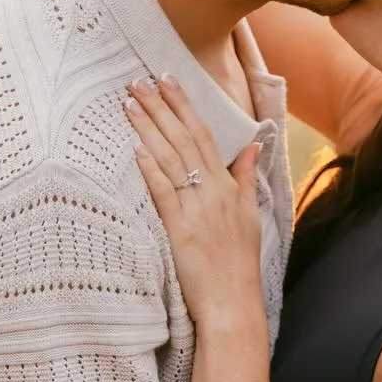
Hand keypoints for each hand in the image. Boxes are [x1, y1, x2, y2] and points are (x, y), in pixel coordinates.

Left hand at [125, 76, 262, 330]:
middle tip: (139, 81)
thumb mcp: (250, 215)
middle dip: (160, 107)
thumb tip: (252, 146)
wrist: (233, 301)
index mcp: (229, 186)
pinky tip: (136, 147)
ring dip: (149, 128)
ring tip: (129, 103)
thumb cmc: (239, 263)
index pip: (204, 135)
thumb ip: (247, 177)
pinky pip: (164, 192)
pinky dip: (151, 168)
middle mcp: (213, 191)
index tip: (168, 81)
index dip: (185, 106)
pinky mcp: (180, 229)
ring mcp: (196, 208)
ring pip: (170, 159)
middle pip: (184, 139)